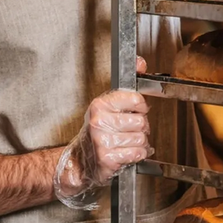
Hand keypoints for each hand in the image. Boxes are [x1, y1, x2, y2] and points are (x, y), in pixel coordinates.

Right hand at [52, 58, 153, 208]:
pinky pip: (137, 153)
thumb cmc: (97, 132)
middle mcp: (100, 121)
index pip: (135, 99)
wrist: (80, 160)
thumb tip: (141, 62)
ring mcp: (103, 140)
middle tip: (131, 130)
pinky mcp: (108, 157)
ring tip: (128, 142)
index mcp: (100, 105)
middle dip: (141, 128)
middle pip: (141, 121)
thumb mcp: (108, 106)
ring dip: (140, 143)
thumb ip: (128, 86)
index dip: (141, 107)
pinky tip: (128, 152)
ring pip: (141, 138)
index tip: (138, 110)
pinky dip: (137, 154)